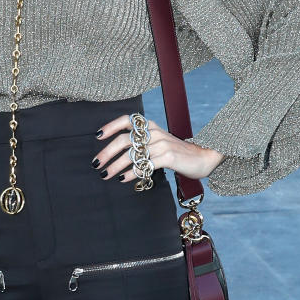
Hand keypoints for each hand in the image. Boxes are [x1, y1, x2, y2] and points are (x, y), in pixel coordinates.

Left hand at [93, 113, 224, 182]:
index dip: (111, 126)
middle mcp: (154, 133)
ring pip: (132, 155)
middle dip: (107, 152)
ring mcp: (161, 144)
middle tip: (96, 164)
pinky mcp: (168, 157)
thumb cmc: (177, 154)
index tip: (97, 136)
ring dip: (115, 166)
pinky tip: (123, 179)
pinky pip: (145, 165)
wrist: (203, 158)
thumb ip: (142, 144)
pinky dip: (132, 173)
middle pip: (124, 140)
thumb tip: (116, 153)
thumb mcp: (159, 143)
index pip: (127, 120)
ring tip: (106, 175)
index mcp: (151, 127)